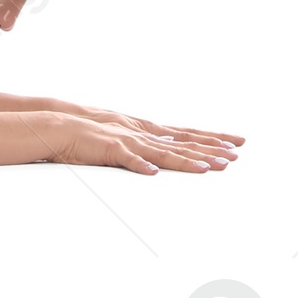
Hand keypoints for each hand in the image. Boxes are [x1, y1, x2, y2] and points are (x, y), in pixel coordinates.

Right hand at [30, 110, 242, 174]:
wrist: (61, 124)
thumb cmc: (92, 133)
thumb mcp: (125, 136)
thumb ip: (145, 145)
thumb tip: (165, 158)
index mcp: (148, 130)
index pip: (187, 134)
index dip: (212, 139)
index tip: (236, 142)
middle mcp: (144, 133)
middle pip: (183, 142)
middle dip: (211, 149)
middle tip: (236, 155)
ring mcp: (128, 140)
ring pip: (162, 152)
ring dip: (185, 160)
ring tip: (207, 168)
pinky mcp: (110, 149)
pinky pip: (127, 159)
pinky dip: (140, 165)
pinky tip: (152, 172)